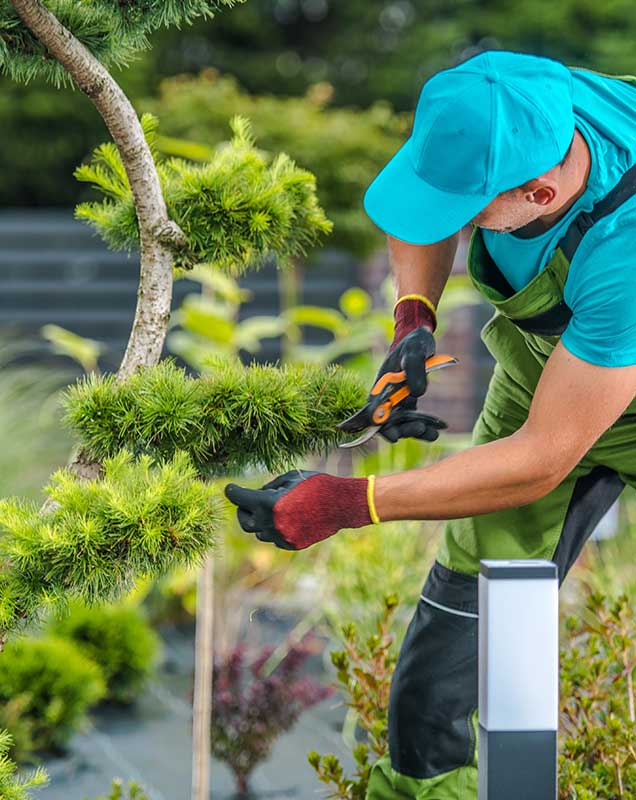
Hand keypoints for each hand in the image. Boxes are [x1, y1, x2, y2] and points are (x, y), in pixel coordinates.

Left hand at [224, 470, 375, 549]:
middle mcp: (270, 523)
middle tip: (246, 503)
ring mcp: (281, 536)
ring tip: (269, 510)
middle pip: (244, 521)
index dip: (232, 491)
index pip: (239, 498)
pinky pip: (274, 538)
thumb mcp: (290, 477)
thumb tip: (256, 494)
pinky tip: (283, 519)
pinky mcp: (291, 544)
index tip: (229, 488)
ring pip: (258, 532)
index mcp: (267, 503)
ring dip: (259, 521)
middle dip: (242, 510)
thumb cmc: (316, 484)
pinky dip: (273, 529)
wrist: (342, 504)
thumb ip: (269, 487)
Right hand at [371, 296, 443, 441]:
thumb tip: (418, 393)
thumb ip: (415, 370)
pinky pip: (414, 419)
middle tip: (420, 428)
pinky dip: (424, 427)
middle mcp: (386, 397)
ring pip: (402, 424)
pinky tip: (437, 431)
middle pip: (388, 423)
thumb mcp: (414, 352)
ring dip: (415, 432)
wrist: (420, 340)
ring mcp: (397, 401)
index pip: (374, 412)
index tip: (393, 436)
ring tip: (432, 434)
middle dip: (403, 430)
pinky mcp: (409, 402)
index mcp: (380, 387)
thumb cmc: (413, 344)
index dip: (380, 427)